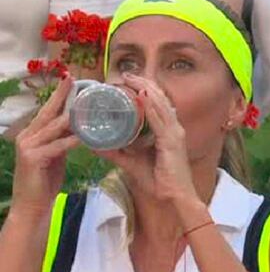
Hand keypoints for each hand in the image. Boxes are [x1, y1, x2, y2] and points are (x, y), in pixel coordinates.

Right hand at [10, 76, 80, 217]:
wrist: (31, 206)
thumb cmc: (44, 181)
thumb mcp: (55, 156)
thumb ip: (62, 141)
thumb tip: (77, 128)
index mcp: (32, 134)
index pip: (48, 111)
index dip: (59, 96)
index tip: (70, 80)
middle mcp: (27, 136)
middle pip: (48, 112)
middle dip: (61, 95)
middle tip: (73, 79)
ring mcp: (28, 146)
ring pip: (53, 127)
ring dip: (71, 116)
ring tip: (86, 103)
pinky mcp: (33, 158)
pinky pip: (57, 146)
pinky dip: (72, 141)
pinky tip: (85, 136)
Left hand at [98, 73, 197, 208]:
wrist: (175, 197)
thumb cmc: (159, 181)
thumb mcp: (132, 162)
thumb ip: (115, 152)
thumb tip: (93, 144)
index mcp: (168, 131)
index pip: (158, 105)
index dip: (145, 90)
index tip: (127, 81)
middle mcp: (174, 129)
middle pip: (160, 99)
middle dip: (144, 84)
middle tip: (126, 74)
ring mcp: (175, 134)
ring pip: (160, 105)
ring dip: (146, 89)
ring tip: (131, 79)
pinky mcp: (172, 142)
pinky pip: (160, 121)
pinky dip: (151, 107)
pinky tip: (142, 97)